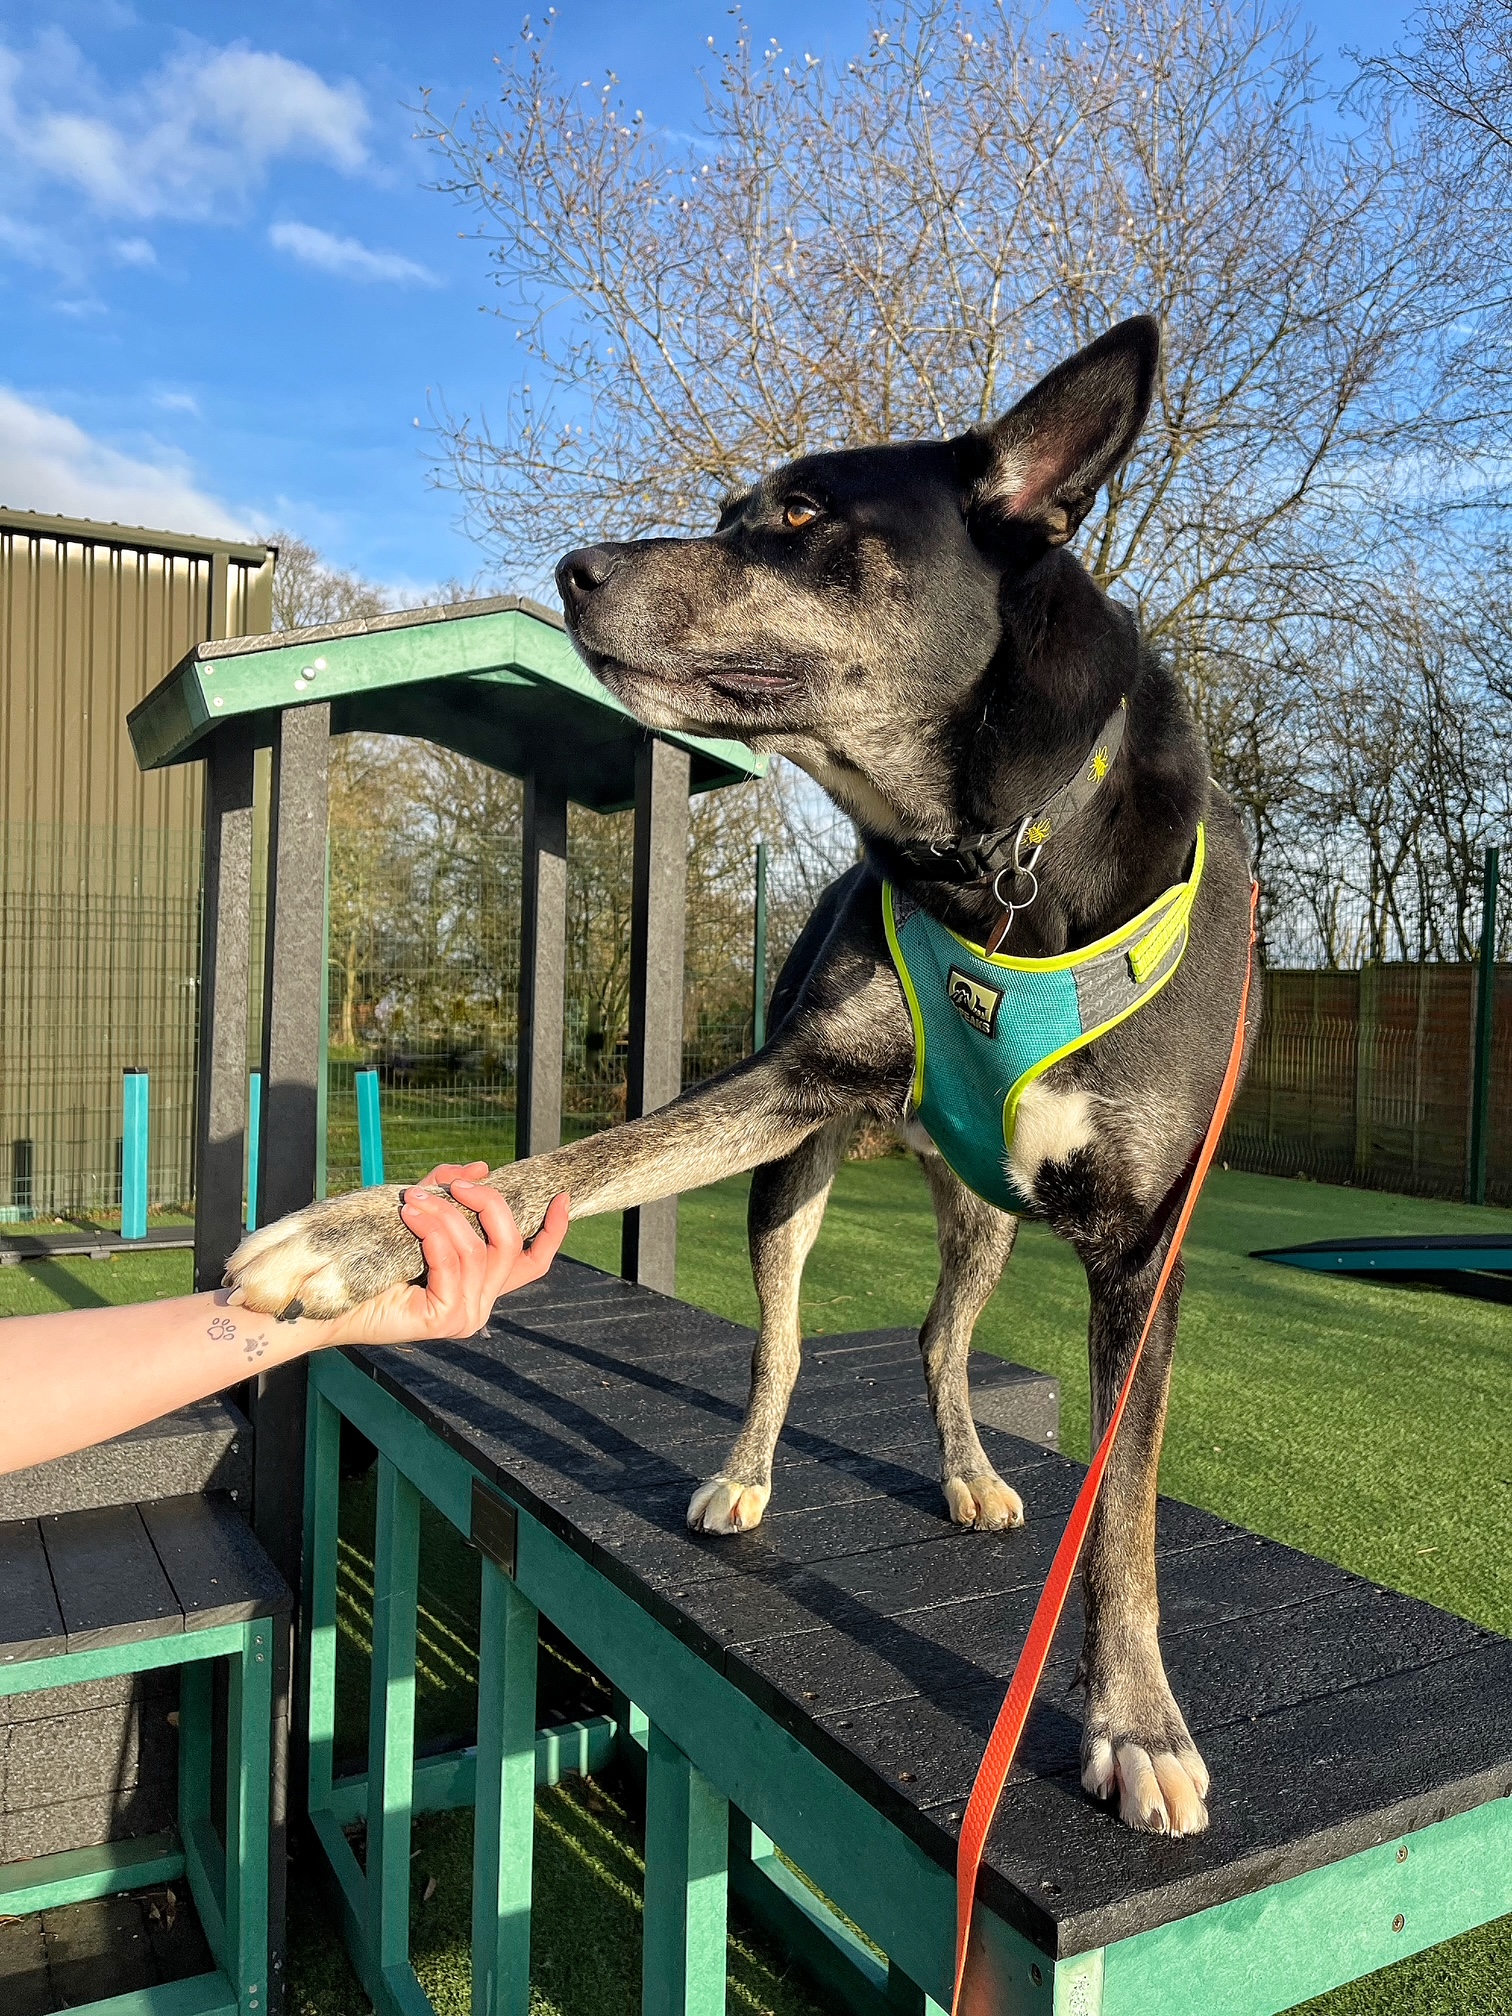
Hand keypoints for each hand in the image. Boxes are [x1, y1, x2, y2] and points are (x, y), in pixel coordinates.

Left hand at [321, 1162, 568, 1349]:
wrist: (329, 1298)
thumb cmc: (371, 1261)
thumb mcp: (418, 1218)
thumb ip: (447, 1195)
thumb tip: (479, 1168)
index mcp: (480, 1284)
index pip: (532, 1263)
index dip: (553, 1232)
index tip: (561, 1197)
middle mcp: (480, 1304)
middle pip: (509, 1245)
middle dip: (486, 1204)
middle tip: (453, 1185)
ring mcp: (465, 1316)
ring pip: (475, 1250)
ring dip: (444, 1215)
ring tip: (412, 1199)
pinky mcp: (443, 1320)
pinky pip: (451, 1264)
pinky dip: (432, 1235)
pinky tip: (410, 1218)